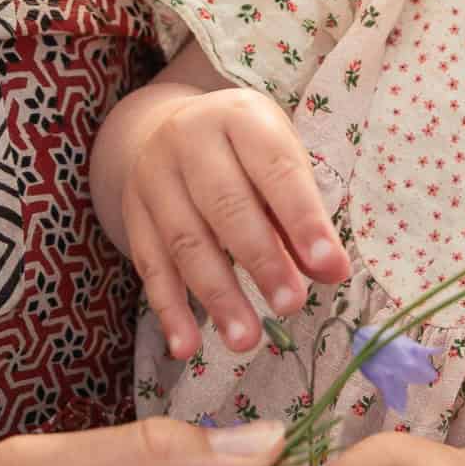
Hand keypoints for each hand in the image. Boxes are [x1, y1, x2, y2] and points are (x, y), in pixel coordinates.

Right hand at [122, 85, 350, 356]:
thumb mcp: (280, 161)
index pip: (276, 170)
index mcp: (241, 118)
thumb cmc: (245, 152)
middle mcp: (190, 140)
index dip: (303, 219)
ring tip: (246, 340)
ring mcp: (153, 177)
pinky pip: (150, 267)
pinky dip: (169, 310)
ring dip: (218, 297)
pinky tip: (186, 347)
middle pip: (226, 206)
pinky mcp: (132, 213)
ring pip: (186, 242)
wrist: (168, 128)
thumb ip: (302, 216)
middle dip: (262, 261)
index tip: (330, 265)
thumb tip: (332, 272)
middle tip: (292, 306)